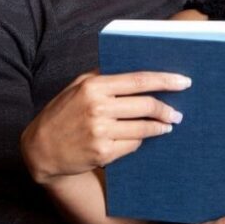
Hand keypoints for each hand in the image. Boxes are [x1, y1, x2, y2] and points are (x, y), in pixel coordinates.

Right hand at [21, 70, 189, 183]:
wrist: (40, 149)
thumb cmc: (61, 113)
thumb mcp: (77, 86)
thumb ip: (104, 76)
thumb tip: (137, 70)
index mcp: (94, 87)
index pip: (139, 80)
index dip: (165, 80)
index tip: (184, 82)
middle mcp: (98, 108)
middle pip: (146, 105)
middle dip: (167, 109)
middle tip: (177, 113)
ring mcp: (101, 132)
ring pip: (144, 128)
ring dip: (160, 127)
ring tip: (167, 125)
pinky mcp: (103, 153)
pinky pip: (133, 144)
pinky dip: (141, 140)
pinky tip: (143, 137)